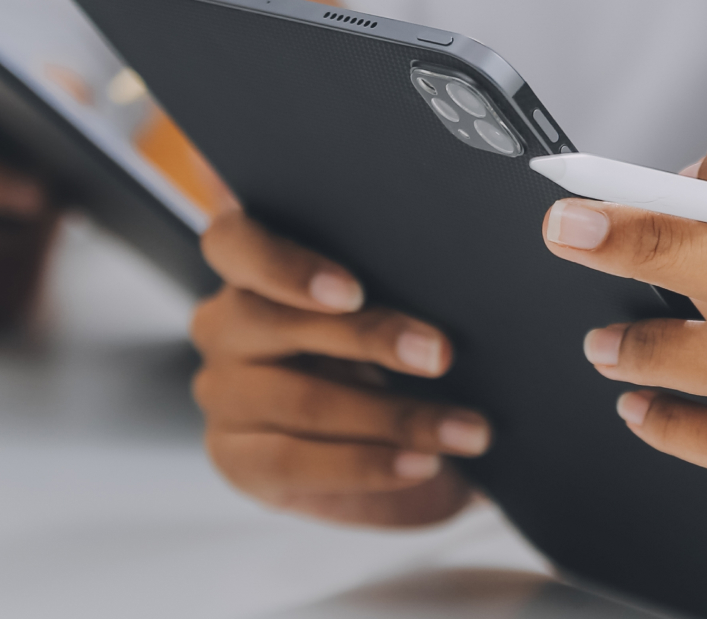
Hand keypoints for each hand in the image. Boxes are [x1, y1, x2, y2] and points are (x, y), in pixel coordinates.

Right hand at [191, 211, 490, 526]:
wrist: (413, 461)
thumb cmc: (404, 363)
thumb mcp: (404, 315)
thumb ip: (403, 286)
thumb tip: (483, 269)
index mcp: (253, 269)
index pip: (235, 243)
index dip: (286, 265)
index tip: (352, 290)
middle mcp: (225, 326)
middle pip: (273, 321)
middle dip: (368, 336)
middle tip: (441, 353)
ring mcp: (223, 395)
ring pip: (299, 399)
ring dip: (394, 415)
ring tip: (465, 429)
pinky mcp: (237, 459)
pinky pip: (295, 461)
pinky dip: (367, 463)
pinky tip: (420, 462)